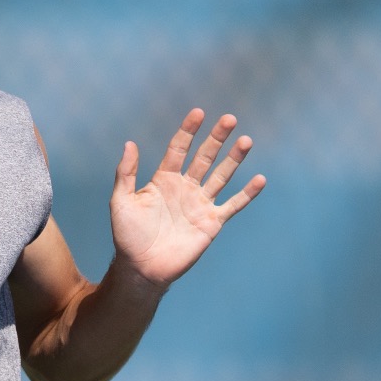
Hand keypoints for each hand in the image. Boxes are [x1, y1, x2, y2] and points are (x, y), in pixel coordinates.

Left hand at [110, 109, 266, 289]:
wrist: (142, 267)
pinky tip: (260, 179)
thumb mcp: (121, 201)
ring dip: (234, 159)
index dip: (188, 131)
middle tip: (229, 119)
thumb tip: (129, 143)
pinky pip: (233, 205)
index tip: (198, 113)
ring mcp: (200, 204)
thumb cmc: (127, 235)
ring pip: (221, 176)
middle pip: (204, 157)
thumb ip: (125, 173)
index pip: (178, 149)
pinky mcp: (211, 222)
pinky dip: (247, 194)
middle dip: (216, 139)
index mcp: (164, 179)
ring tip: (246, 140)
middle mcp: (185, 188)